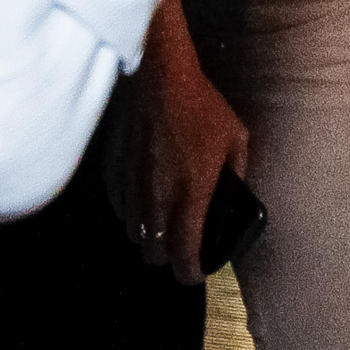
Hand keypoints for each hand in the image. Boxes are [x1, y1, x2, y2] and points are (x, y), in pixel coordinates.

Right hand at [104, 0, 249, 282]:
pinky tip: (145, 192)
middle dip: (170, 255)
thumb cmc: (202, 107)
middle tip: (183, 240)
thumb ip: (236, 176)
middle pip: (154, 256)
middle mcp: (157, 202)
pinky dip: (132, 210)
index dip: (192, 271)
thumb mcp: (237, 140)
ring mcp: (131, 190)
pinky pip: (120, 209)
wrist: (159, 78)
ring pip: (134, 235)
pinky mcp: (113, 175)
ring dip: (150, 233)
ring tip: (164, 215)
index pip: (185, 259)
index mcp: (191, 198)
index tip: (200, 266)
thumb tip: (233, 198)